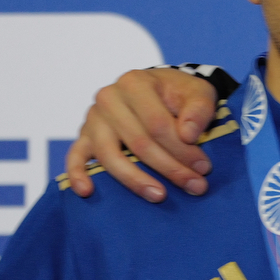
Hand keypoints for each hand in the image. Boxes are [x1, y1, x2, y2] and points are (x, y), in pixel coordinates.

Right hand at [65, 69, 219, 201]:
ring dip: (135, 180)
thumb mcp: (199, 93)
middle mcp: (109, 99)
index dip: (182, 150)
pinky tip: (87, 191)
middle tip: (195, 187)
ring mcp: (93, 119)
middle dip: (169, 168)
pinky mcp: (85, 136)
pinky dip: (77, 174)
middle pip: (138, 142)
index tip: (204, 168)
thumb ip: (198, 110)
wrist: (160, 88)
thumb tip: (188, 134)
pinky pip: (75, 156)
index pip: (158, 124)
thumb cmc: (180, 93)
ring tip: (159, 196)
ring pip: (110, 155)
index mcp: (135, 83)